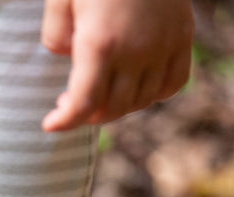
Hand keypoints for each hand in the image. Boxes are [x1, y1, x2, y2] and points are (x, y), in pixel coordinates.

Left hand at [40, 0, 193, 131]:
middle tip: (71, 102)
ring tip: (99, 92)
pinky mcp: (183, 35)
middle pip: (111, 109)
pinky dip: (152, 94)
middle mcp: (135, 51)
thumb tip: (70, 61)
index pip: (82, 105)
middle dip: (86, 115)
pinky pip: (172, 84)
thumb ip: (57, 37)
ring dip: (116, 107)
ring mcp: (164, 44)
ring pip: (141, 102)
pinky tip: (134, 86)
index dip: (64, 122)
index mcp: (100, 43)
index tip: (50, 124)